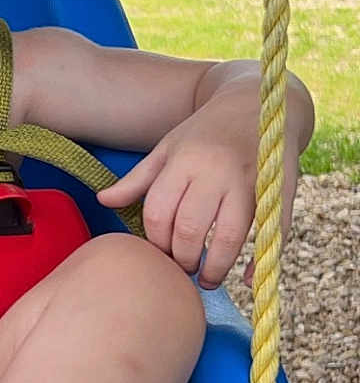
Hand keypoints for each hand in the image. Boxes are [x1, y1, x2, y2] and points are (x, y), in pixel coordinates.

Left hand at [96, 87, 300, 290]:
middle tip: (181, 270)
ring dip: (215, 267)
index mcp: (183, 162)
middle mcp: (215, 171)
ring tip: (207, 279)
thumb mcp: (166, 149)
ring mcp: (250, 181)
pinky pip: (270, 232)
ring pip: (229, 236)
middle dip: (182, 259)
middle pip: (190, 229)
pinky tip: (247, 278)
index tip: (158, 254)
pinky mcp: (279, 190)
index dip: (155, 241)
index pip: (159, 213)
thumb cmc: (203, 133)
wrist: (257, 103)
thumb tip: (103, 201)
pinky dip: (260, 260)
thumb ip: (137, 180)